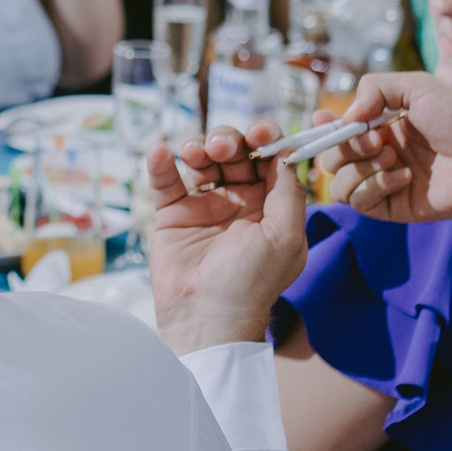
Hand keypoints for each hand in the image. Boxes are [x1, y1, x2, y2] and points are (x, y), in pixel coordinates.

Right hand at [144, 122, 308, 356]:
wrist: (206, 317)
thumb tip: (286, 154)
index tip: (259, 133)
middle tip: (221, 147)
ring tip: (192, 152)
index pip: (268, 160)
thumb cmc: (251, 282)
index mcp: (270, 208)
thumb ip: (289, 192)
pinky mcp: (173, 216)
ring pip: (201, 160)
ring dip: (197, 145)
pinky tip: (162, 153)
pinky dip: (162, 162)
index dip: (265, 140)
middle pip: (234, 153)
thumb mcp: (285, 236)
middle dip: (229, 140)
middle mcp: (238, 203)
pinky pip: (166, 181)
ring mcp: (204, 207)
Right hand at [316, 75, 451, 223]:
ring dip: (361, 169)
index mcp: (378, 126)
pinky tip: (405, 176)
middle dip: (346, 148)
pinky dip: (377, 187)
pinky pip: (362, 203)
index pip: (335, 132)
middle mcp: (376, 155)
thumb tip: (345, 117)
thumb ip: (374, 88)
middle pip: (331, 160)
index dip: (323, 129)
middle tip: (376, 140)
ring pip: (340, 185)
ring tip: (393, 157)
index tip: (324, 120)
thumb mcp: (415, 86)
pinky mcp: (393, 207)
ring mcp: (383, 183)